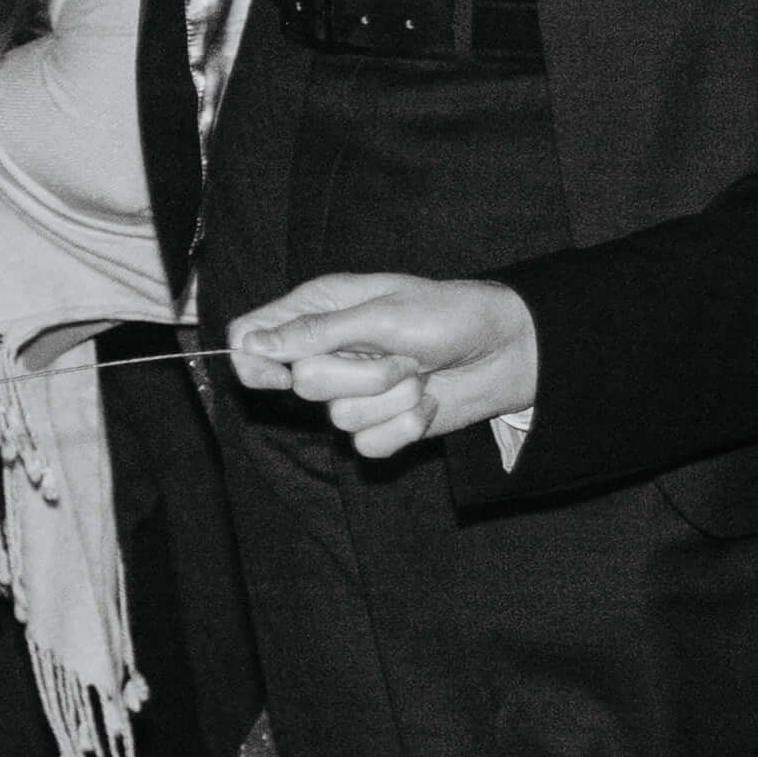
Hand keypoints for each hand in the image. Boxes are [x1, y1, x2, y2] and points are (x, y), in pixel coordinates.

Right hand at [227, 270, 543, 462]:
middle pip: (300, 384)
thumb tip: (254, 345)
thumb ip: (317, 332)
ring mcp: (353, 390)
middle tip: (398, 357)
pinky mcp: (379, 423)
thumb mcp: (383, 314)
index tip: (281, 375)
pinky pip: (366, 445)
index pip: (250, 337)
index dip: (253, 361)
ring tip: (420, 374)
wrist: (507, 350)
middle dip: (356, 377)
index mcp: (319, 310)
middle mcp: (329, 352)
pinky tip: (426, 402)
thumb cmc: (450, 315)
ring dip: (391, 400)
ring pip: (337, 418)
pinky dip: (403, 427)